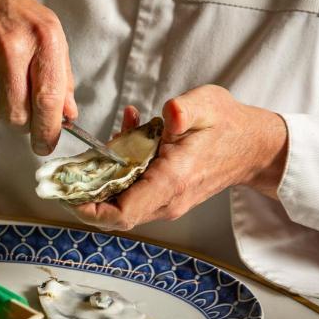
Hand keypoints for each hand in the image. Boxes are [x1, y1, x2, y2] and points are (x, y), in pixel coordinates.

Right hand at [0, 0, 76, 154]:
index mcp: (43, 39)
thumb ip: (61, 78)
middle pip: (16, 115)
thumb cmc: (16, 20)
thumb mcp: (50, 37)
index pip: (48, 100)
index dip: (48, 132)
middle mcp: (10, 45)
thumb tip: (68, 117)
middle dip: (20, 120)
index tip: (45, 146)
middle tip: (18, 104)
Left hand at [68, 85, 287, 230]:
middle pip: (113, 210)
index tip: (66, 193)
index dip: (88, 209)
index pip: (121, 213)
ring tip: (112, 137)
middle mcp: (166, 199)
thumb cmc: (229, 125)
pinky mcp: (165, 194)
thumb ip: (186, 110)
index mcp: (172, 181)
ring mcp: (166, 200)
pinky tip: (128, 135)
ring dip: (105, 173)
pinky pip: (132, 189)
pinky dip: (120, 168)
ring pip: (120, 199)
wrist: (252, 146)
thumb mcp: (208, 105)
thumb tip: (170, 115)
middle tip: (77, 158)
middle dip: (88, 188)